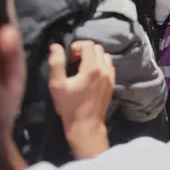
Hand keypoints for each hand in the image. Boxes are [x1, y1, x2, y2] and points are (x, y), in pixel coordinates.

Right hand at [48, 41, 113, 157]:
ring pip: (105, 56)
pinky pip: (109, 66)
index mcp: (92, 68)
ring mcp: (111, 76)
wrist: (86, 124)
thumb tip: (56, 46)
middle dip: (85, 51)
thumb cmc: (69, 106)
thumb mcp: (57, 85)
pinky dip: (101, 65)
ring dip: (94, 57)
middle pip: (98, 48)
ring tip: (82, 68)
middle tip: (74, 62)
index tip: (70, 57)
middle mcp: (104, 69)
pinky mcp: (113, 83)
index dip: (77, 46)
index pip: (89, 45)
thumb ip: (56, 63)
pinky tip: (91, 75)